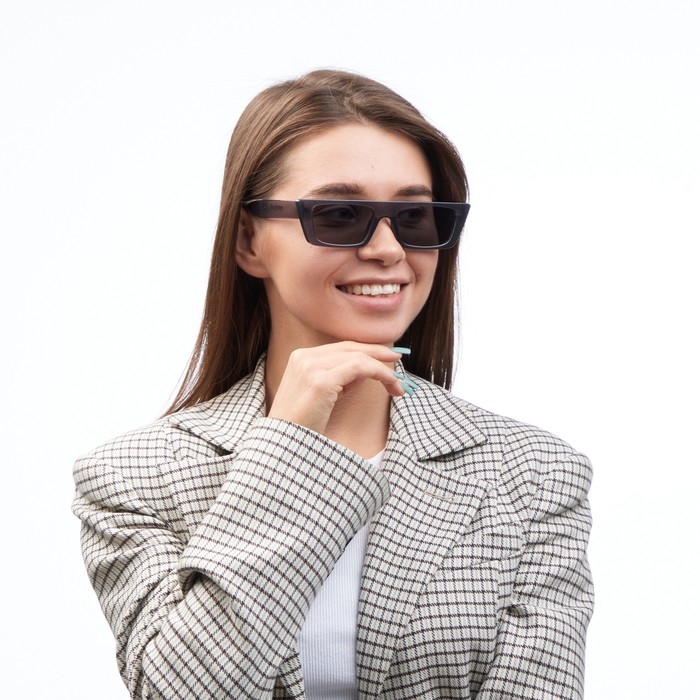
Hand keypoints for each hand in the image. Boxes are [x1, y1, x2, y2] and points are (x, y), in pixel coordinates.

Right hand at [267, 342, 409, 434]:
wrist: (284, 445)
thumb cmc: (302, 424)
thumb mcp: (321, 394)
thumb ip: (339, 378)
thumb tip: (366, 370)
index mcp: (300, 357)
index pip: (342, 347)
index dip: (367, 350)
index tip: (387, 357)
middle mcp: (304, 357)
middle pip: (351, 348)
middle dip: (379, 353)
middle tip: (399, 359)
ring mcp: (311, 367)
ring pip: (358, 357)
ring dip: (383, 369)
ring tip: (398, 385)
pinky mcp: (321, 381)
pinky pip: (359, 368)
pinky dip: (380, 374)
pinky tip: (391, 385)